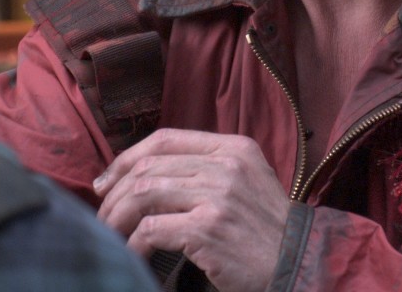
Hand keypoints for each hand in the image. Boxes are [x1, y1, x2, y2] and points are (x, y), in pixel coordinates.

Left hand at [94, 128, 290, 291]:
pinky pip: (152, 229)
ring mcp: (217, 195)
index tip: (106, 182)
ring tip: (110, 235)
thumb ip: (208, 170)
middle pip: (148, 167)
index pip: (164, 139)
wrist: (299, 262)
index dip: (126, 159)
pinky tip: (133, 254)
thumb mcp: (246, 182)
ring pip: (143, 194)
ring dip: (117, 217)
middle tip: (102, 215)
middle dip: (114, 193)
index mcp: (233, 148)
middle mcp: (225, 165)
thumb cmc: (267, 230)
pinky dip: (134, 243)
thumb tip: (147, 176)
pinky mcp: (208, 228)